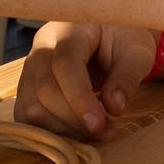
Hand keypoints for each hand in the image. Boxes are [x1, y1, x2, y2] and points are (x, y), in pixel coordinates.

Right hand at [16, 23, 163, 140]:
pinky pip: (27, 117)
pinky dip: (50, 132)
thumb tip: (114, 108)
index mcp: (69, 29)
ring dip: (63, 130)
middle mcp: (42, 46)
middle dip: (74, 119)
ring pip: (32, 107)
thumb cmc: (123, 40)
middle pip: (45, 89)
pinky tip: (77, 134)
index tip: (98, 124)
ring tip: (98, 132)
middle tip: (107, 131)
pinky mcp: (27, 88)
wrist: (109, 35)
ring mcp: (30, 68)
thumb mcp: (136, 52)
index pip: (65, 64)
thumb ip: (127, 77)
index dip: (79, 98)